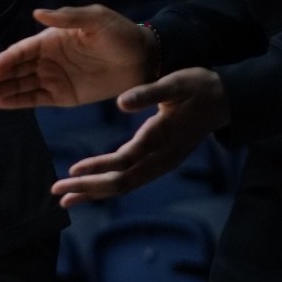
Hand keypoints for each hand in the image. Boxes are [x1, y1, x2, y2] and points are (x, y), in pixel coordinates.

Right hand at [0, 5, 149, 108]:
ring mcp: (54, 78)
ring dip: (0, 90)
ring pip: (20, 85)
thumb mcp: (97, 20)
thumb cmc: (122, 34)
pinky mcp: (64, 96)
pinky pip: (36, 100)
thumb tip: (38, 14)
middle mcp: (47, 59)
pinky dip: (17, 102)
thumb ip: (68, 17)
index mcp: (51, 39)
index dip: (6, 59)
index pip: (22, 51)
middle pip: (14, 69)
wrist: (146, 60)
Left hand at [54, 67, 227, 206]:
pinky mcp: (161, 163)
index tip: (72, 170)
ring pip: (126, 185)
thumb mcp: (175, 83)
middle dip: (89, 188)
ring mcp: (164, 164)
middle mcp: (163, 157)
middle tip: (57, 192)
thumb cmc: (197, 87)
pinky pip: (132, 180)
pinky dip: (108, 187)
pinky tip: (89, 189)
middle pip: (123, 181)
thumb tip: (121, 103)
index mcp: (163, 137)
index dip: (98, 166)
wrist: (225, 100)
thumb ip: (148, 93)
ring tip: (65, 199)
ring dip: (95, 192)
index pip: (126, 159)